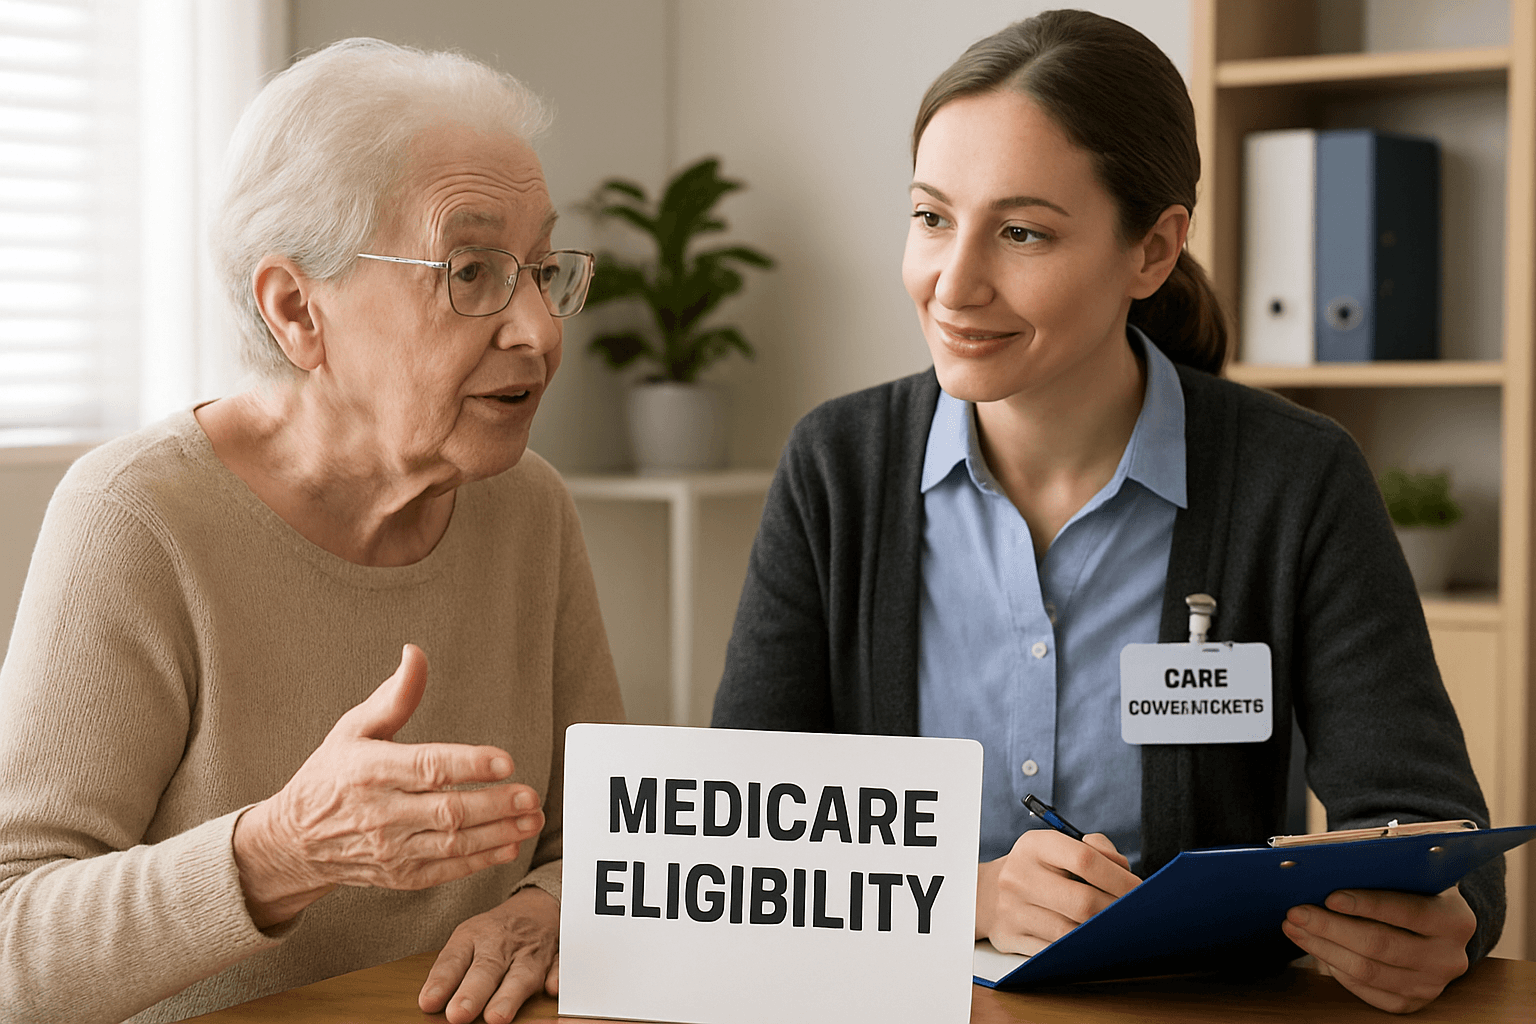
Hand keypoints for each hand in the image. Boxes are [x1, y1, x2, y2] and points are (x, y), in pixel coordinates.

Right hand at [233, 644, 545, 927]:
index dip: (470, 765)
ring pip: (453, 844)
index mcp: (370, 770)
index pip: (428, 767)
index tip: (506, 762)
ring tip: (532, 819)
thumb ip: (394, 696)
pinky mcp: (398, 875)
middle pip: (447, 810)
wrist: (294, 840)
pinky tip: (509, 845)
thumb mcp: (353, 729)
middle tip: (530, 795)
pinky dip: (480, 861)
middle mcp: (381, 812)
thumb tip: (415, 654)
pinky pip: (446, 870)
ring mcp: (390, 848)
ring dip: (498, 833)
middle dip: (495, 804)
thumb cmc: (330, 776)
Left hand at [419, 886, 559, 1023]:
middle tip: (458, 1014)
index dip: (442, 981)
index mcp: (474, 937)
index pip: (455, 959)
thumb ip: (449, 972)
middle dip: (473, 992)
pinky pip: (560, 967)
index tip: (429, 1003)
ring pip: (522, 973)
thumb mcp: (465, 942)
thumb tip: (430, 1003)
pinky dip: (557, 978)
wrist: (536, 908)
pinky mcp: (555, 960)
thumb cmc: (494, 932)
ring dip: (509, 995)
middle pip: (487, 968)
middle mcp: (501, 944)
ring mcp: (530, 952)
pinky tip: (551, 989)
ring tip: (496, 1017)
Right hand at [977, 829, 1140, 953]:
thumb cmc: (1036, 869)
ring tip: (1117, 929)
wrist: (985, 893)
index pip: (1084, 858)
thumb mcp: (1056, 846)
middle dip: (1116, 911)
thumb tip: (1124, 874)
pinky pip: (1055, 952)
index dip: (1119, 877)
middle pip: (1082, 901)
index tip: (1140, 889)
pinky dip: (1078, 950)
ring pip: (1070, 933)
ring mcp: (1013, 910)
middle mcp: (1019, 876)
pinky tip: (1092, 944)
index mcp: (1034, 846)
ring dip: (1100, 933)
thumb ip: (1095, 849)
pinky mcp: (1011, 939)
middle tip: (1134, 915)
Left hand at [1282, 885, 1475, 1012]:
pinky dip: (1337, 969)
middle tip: (1295, 913)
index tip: (1329, 897)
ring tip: (1294, 929)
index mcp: (1455, 919)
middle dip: (1331, 928)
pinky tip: (1317, 949)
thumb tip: (1330, 865)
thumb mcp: (1410, 875)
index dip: (1366, 904)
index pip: (1407, 911)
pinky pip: (1366, 990)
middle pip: (1380, 945)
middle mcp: (1449, 957)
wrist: (1439, 928)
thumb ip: (1382, 869)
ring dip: (1323, 949)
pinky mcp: (1411, 1002)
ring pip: (1367, 971)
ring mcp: (1431, 985)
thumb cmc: (1413, 890)